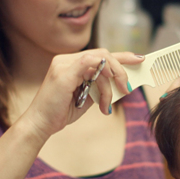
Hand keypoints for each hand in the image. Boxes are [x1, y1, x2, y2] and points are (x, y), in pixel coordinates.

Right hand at [21, 50, 145, 139]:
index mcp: (71, 63)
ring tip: (107, 104)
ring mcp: (64, 63)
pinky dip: (102, 75)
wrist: (40, 124)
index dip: (122, 56)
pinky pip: (89, 63)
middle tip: (128, 88)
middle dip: (121, 69)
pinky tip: (104, 90)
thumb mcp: (87, 97)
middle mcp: (67, 59)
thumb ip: (100, 86)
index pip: (101, 55)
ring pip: (100, 61)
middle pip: (104, 54)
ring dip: (110, 83)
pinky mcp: (63, 72)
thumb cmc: (61, 112)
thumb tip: (121, 83)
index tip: (139, 60)